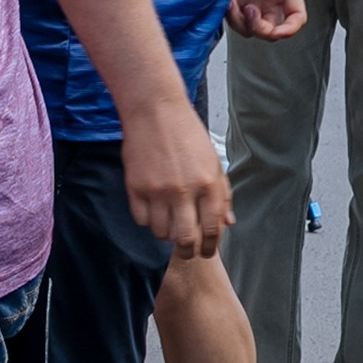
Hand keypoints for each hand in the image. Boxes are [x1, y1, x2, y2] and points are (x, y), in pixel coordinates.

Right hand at [120, 93, 231, 258]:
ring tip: (168, 225)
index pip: (212, 229)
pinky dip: (147, 220)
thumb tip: (228, 223)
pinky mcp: (135, 186)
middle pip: (185, 239)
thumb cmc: (187, 134)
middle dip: (188, 251)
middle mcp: (184, 190)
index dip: (209, 246)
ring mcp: (157, 190)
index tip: (206, 252)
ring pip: (161, 232)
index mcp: (208, 184)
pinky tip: (152, 210)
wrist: (155, 110)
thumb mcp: (213, 161)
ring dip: (166, 234)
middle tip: (186, 252)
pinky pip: (141, 219)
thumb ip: (222, 194)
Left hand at [226, 0, 309, 39]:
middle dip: (261, 28)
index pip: (296, 18)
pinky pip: (233, 19)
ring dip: (242, 23)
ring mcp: (250, 0)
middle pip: (272, 30)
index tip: (278, 31)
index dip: (290, 29)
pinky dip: (229, 16)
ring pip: (250, 29)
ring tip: (232, 2)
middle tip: (248, 9)